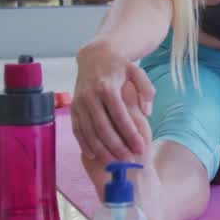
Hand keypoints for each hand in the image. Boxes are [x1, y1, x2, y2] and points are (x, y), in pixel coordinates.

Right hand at [72, 40, 154, 163]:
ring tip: (114, 163)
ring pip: (88, 132)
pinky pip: (77, 129)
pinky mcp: (73, 108)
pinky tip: (94, 155)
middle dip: (116, 146)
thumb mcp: (137, 71)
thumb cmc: (120, 66)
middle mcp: (90, 96)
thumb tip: (147, 112)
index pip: (120, 116)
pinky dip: (84, 144)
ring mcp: (79, 103)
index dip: (130, 133)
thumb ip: (146, 90)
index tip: (141, 147)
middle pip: (102, 127)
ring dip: (101, 149)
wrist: (94, 56)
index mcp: (107, 87)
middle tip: (129, 160)